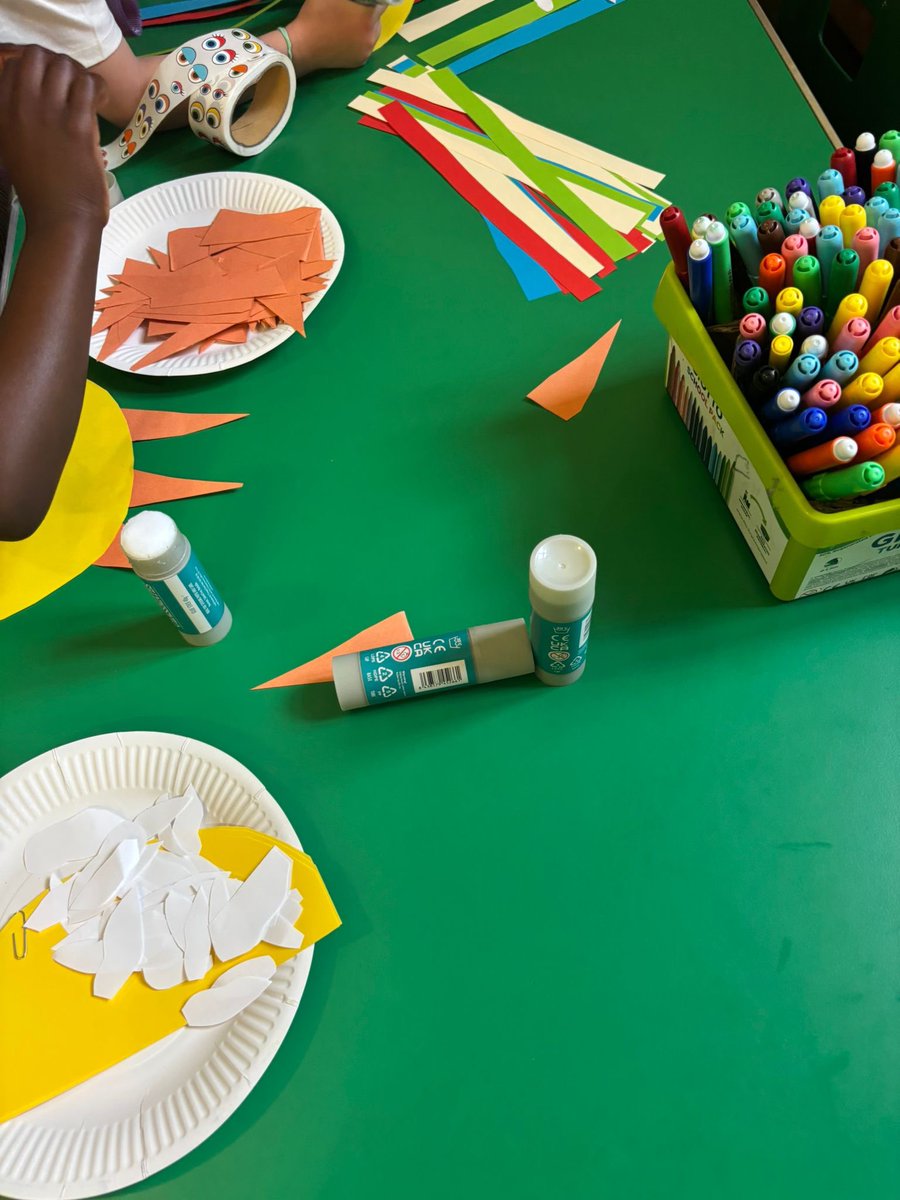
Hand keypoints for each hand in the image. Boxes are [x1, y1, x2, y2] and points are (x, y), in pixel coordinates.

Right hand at [0, 46, 108, 231]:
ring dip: (80, 75)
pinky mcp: (76, 125)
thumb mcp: (15, 149)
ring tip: (88, 95)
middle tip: (72, 85)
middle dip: (57, 63)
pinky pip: (88, 84)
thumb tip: (39, 98)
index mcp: (3, 113)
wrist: (60, 219)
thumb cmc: (42, 192)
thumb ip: (18, 120)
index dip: (36, 67)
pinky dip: (98, 87)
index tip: (52, 84)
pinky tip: (99, 102)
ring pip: (63, 65)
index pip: (13, 65)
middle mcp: (20, 107)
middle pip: (36, 56)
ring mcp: (48, 114)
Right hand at [280, 0, 386, 74]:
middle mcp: (372, 34)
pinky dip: (359, 40)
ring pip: (372, 33)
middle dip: (368, 12)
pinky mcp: (360, 61)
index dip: (371, 0)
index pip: (380, 2)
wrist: (303, 45)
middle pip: (377, 18)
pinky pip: (365, 46)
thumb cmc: (315, 15)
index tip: (361, 1)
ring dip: (365, 26)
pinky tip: (347, 36)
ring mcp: (367, 50)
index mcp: (368, 15)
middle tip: (353, 10)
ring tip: (349, 23)